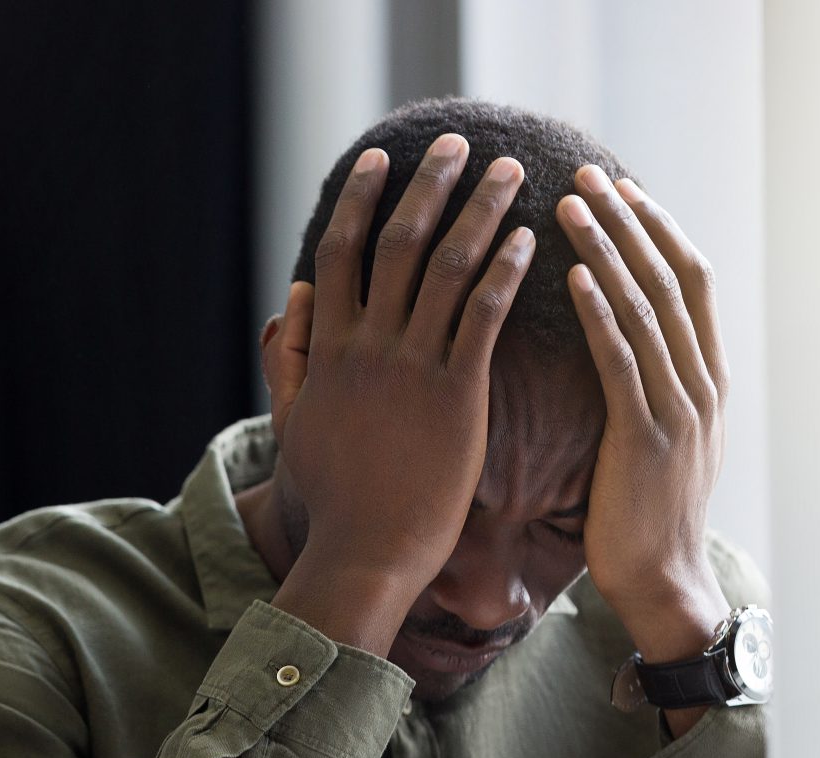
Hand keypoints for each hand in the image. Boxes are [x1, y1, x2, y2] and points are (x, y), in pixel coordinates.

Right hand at [271, 136, 533, 650]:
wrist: (366, 552)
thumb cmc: (335, 496)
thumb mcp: (294, 421)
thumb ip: (292, 358)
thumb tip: (290, 299)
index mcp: (329, 350)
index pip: (340, 255)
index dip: (359, 201)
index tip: (379, 160)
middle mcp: (367, 348)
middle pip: (396, 244)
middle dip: (428, 186)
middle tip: (457, 144)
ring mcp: (411, 369)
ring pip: (446, 268)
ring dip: (480, 212)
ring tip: (510, 173)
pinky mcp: (456, 395)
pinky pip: (483, 317)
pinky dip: (505, 272)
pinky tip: (529, 240)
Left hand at [560, 167, 732, 667]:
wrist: (663, 584)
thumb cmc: (644, 519)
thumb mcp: (660, 443)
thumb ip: (652, 391)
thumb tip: (628, 347)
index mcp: (707, 380)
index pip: (687, 283)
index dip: (656, 230)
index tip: (619, 190)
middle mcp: (702, 384)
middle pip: (669, 279)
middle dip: (628, 222)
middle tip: (587, 175)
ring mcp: (679, 409)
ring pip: (645, 309)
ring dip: (606, 251)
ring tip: (570, 206)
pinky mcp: (646, 438)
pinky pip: (622, 361)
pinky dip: (598, 312)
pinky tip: (571, 275)